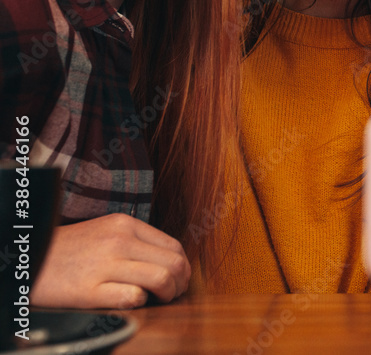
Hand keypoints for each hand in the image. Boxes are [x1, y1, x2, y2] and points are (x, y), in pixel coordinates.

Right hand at [30, 213, 190, 308]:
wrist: (30, 258)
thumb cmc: (72, 249)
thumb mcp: (106, 231)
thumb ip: (137, 241)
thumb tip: (171, 262)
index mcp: (125, 224)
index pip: (174, 246)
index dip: (183, 267)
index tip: (180, 279)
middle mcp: (119, 240)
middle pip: (174, 263)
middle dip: (181, 283)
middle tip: (174, 293)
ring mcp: (105, 264)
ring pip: (161, 278)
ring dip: (167, 294)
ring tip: (159, 299)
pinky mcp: (89, 289)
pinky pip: (132, 297)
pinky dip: (139, 302)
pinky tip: (132, 300)